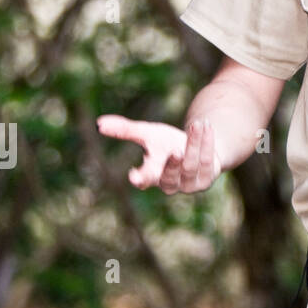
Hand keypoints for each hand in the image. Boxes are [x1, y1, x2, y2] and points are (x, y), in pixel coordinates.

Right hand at [97, 114, 222, 193]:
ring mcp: (189, 184)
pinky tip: (206, 126)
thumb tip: (99, 123)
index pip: (144, 179)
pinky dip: (206, 142)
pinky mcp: (206, 179)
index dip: (140, 178)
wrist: (198, 146)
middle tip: (175, 151)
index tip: (134, 177)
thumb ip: (126, 130)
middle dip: (173, 165)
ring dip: (194, 144)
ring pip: (191, 166)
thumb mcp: (148, 134)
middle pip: (170, 177)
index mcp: (152, 174)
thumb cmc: (167, 143)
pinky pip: (207, 161)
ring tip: (197, 124)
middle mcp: (170, 183)